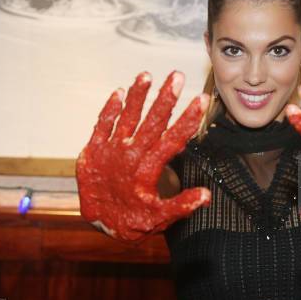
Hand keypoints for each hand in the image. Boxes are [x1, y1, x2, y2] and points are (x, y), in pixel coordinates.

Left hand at [76, 71, 210, 242]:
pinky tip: (119, 92)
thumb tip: (206, 195)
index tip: (202, 101)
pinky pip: (102, 125)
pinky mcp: (94, 150)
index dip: (189, 119)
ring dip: (137, 96)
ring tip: (146, 76)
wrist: (96, 224)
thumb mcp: (160, 217)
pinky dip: (110, 109)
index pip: (174, 140)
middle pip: (152, 122)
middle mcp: (130, 155)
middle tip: (177, 77)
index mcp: (148, 169)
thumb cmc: (132, 220)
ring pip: (127, 118)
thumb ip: (183, 205)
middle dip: (166, 98)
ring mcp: (110, 150)